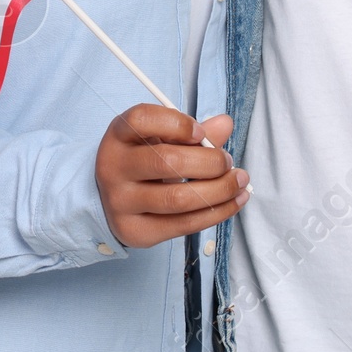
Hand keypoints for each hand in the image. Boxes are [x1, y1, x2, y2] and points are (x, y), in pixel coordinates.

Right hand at [95, 106, 247, 248]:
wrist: (112, 198)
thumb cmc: (144, 159)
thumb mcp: (160, 137)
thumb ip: (191, 131)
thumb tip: (225, 124)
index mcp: (119, 135)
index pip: (142, 120)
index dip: (178, 123)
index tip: (201, 133)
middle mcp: (112, 168)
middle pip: (167, 162)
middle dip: (210, 162)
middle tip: (228, 161)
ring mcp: (120, 203)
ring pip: (178, 199)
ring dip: (220, 190)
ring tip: (239, 182)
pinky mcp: (135, 231)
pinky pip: (183, 225)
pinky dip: (217, 213)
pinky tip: (235, 201)